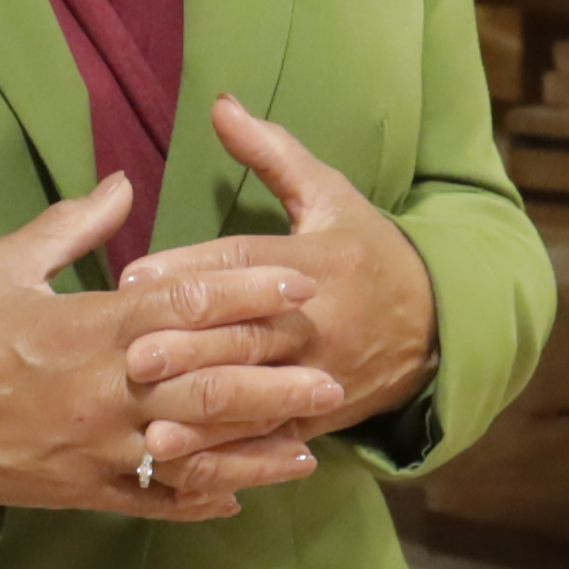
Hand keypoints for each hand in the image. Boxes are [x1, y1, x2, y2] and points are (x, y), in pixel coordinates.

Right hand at [0, 179, 343, 522]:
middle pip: (210, 386)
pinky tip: (240, 500)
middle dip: (275, 382)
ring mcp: (100, 449)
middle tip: (331, 374)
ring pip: (196, 454)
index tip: (297, 282)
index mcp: (92, 329)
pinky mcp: (85, 491)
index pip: (187, 305)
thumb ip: (72, 224)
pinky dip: (200, 502)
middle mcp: (107, 392)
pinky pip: (155, 502)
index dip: (248, 292)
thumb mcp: (4, 263)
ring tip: (308, 446)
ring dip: (256, 451)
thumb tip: (123, 183)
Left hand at [155, 99, 437, 463]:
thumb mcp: (330, 194)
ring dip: (204, 415)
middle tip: (129, 355)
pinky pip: (269, 440)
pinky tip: (184, 465)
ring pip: (257, 399)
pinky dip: (228, 455)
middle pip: (247, 336)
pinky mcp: (318, 418)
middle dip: (189, 349)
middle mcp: (319, 322)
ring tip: (149, 425)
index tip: (135, 278)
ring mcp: (320, 377)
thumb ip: (271, 152)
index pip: (248, 265)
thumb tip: (220, 103)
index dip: (193, 270)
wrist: (438, 325)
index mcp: (318, 262)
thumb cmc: (369, 250)